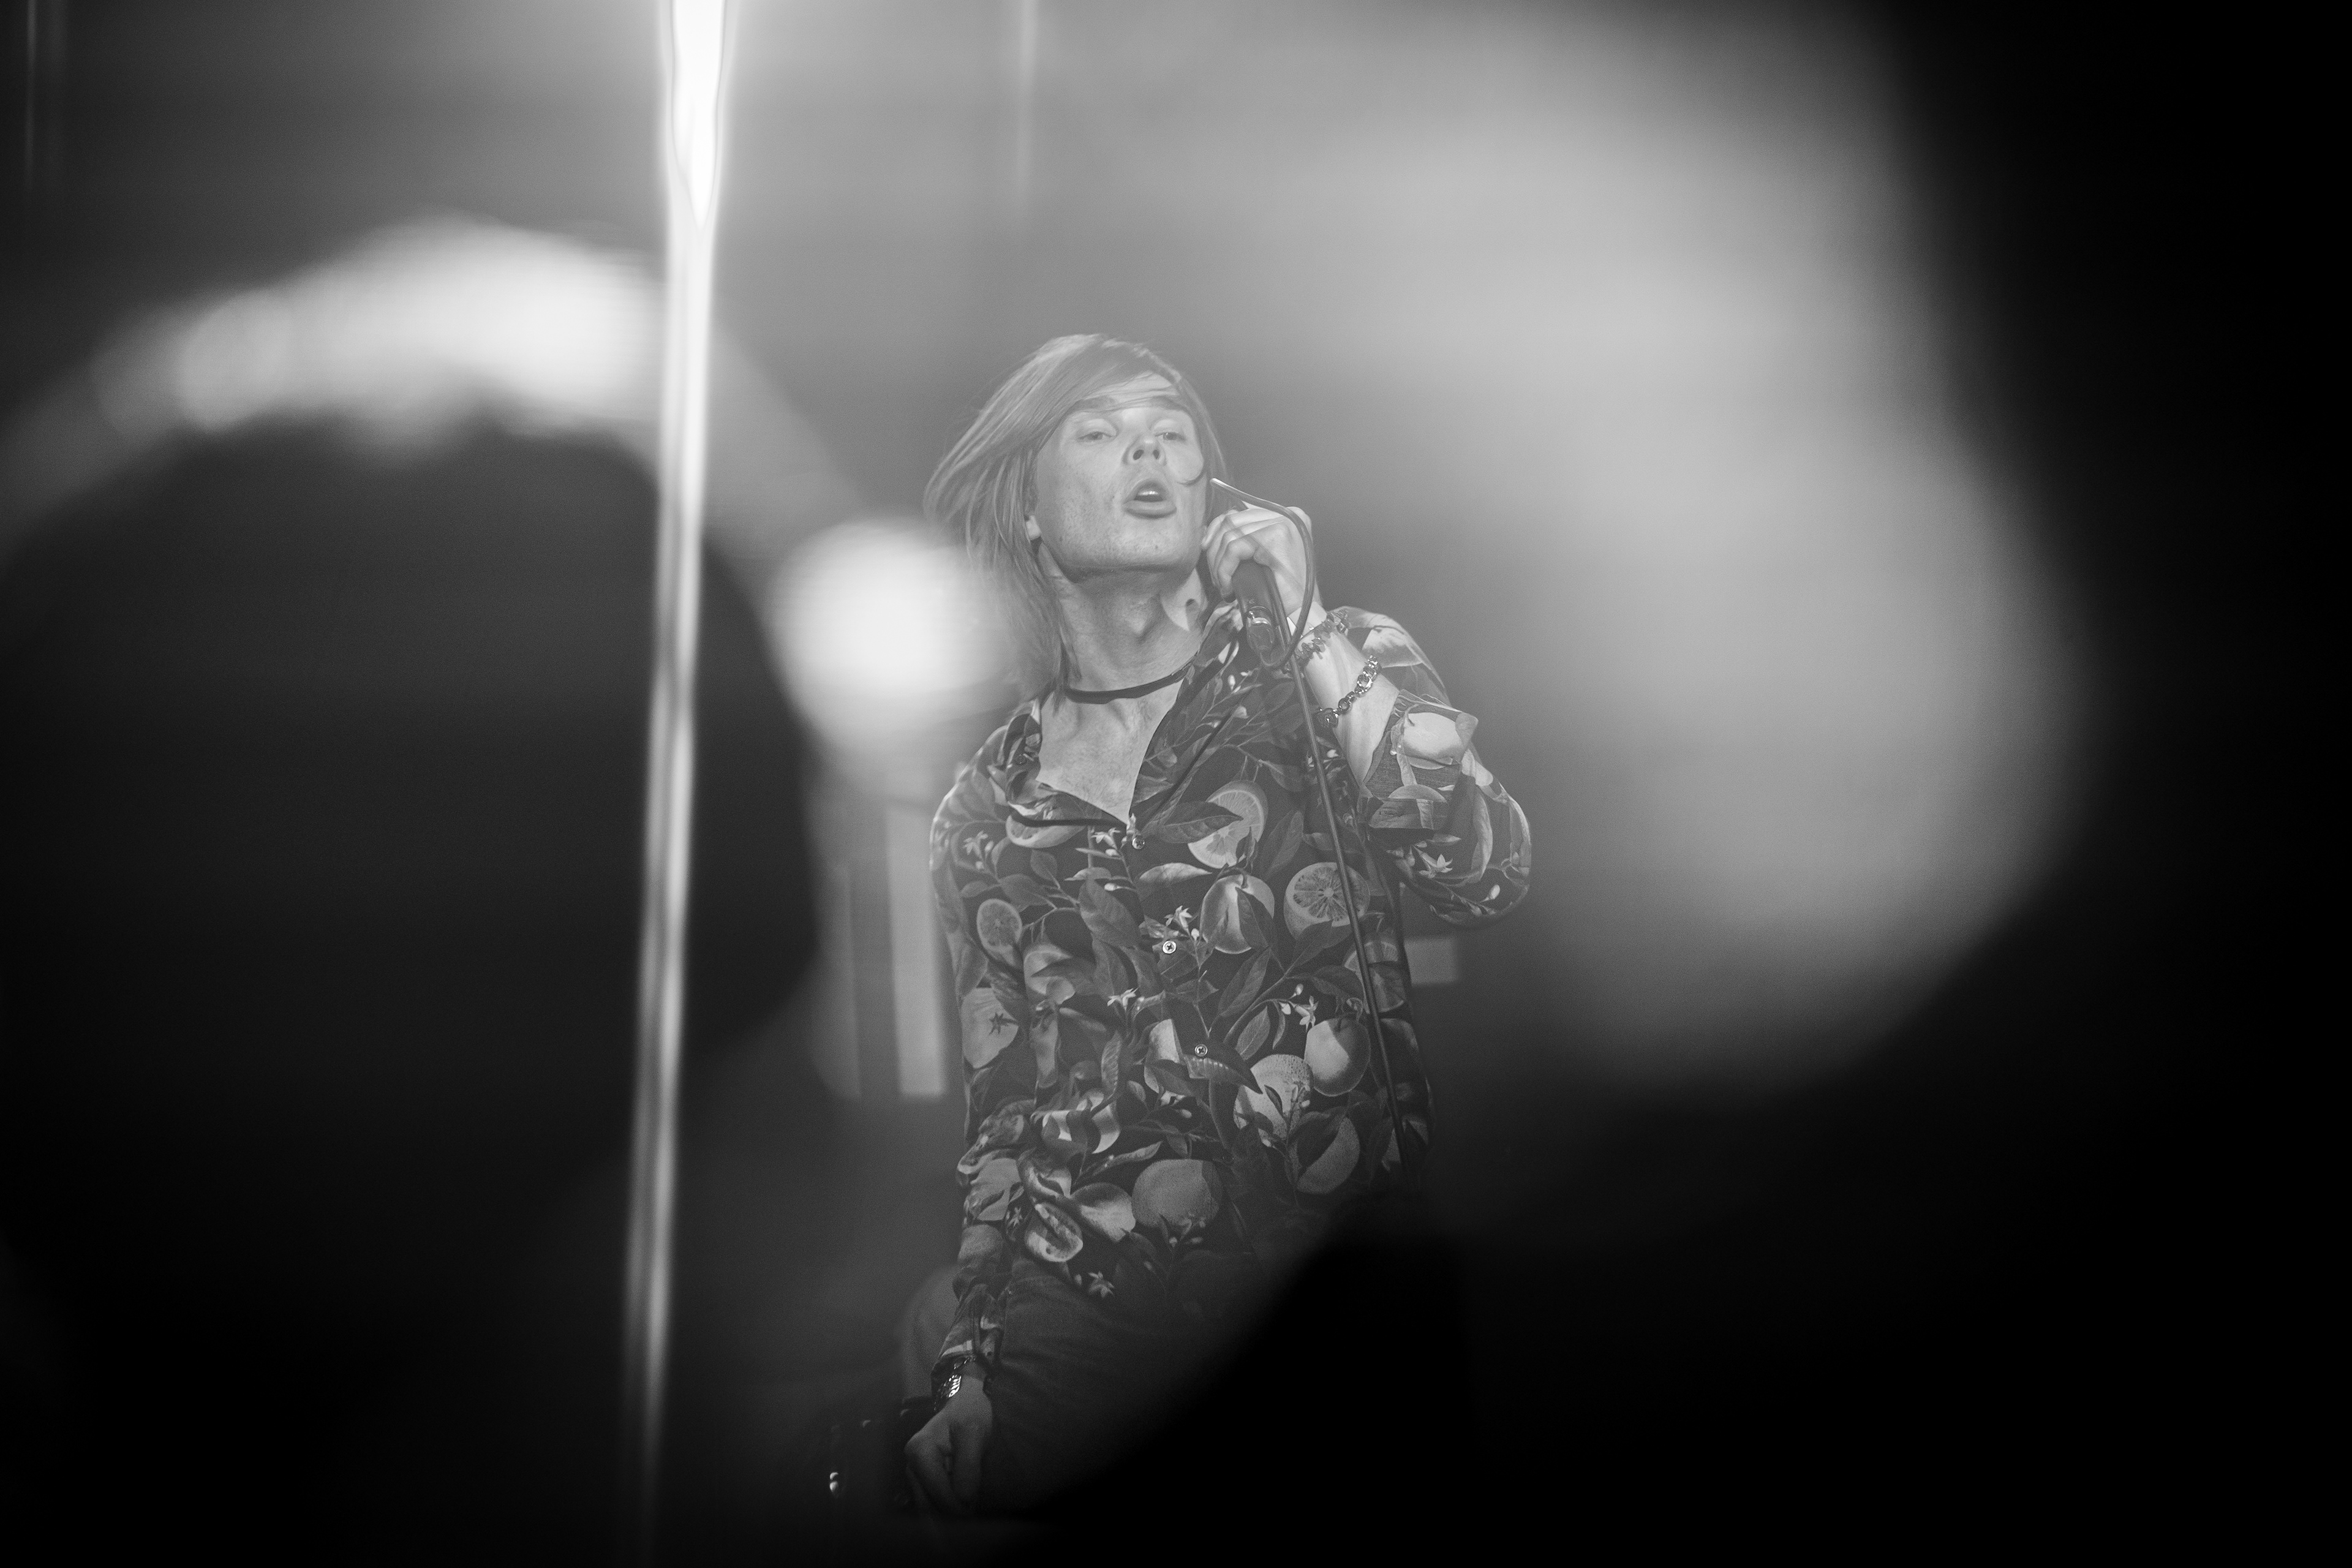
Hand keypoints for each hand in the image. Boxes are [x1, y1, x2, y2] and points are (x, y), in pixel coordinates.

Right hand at [903, 1379, 991, 1515]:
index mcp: (919, 1451)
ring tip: (968, 1517)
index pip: (936, 1491)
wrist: (967, 1404)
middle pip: (928, 1504)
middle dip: (950, 1515)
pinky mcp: (923, 1480)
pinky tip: (960, 1513)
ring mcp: (915, 1474)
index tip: (973, 1512)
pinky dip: (945, 1510)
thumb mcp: (974, 1435)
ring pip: (928, 1508)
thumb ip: (968, 1468)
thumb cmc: (970, 1415)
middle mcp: (911, 1465)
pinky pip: (932, 1503)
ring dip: (948, 1515)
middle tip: (972, 1518)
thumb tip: (963, 1501)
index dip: (956, 1506)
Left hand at [1204, 504, 1316, 624]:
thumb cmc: (1281, 589)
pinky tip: (1228, 586)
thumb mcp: (1261, 557)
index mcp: (1286, 515)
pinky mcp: (1277, 536)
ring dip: (1219, 563)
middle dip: (1215, 548)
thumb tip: (1209, 533)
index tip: (1206, 547)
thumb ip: (1245, 539)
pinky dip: (1225, 568)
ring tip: (1223, 584)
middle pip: (1233, 520)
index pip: (1241, 512)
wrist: (1301, 611)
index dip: (1218, 527)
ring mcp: (1284, 523)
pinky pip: (1236, 548)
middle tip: (1215, 574)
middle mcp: (1287, 514)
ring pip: (1231, 535)